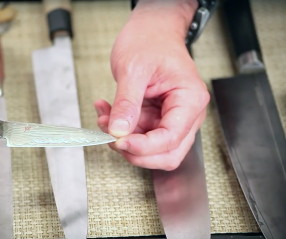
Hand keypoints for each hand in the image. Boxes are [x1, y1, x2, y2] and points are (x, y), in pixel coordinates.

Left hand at [94, 0, 209, 169]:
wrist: (151, 30)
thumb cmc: (150, 41)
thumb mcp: (133, 69)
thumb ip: (126, 103)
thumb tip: (119, 131)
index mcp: (189, 100)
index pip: (171, 138)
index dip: (144, 147)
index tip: (118, 141)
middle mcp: (186, 113)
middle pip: (167, 153)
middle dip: (136, 151)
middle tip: (111, 138)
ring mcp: (171, 117)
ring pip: (150, 147)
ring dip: (124, 139)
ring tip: (104, 117)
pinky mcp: (157, 117)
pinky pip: (139, 134)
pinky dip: (121, 129)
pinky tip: (106, 112)